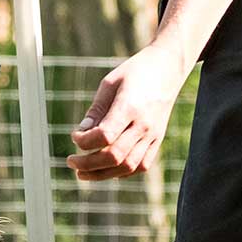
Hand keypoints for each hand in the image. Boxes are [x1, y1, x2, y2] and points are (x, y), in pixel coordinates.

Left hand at [67, 43, 186, 180]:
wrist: (169, 68)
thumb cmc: (135, 72)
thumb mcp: (110, 83)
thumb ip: (96, 110)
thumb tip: (81, 134)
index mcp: (130, 107)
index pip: (104, 136)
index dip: (84, 142)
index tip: (74, 135)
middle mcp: (144, 124)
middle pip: (114, 156)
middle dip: (87, 164)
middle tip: (71, 162)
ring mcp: (153, 135)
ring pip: (127, 166)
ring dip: (102, 174)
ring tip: (82, 173)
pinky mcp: (158, 140)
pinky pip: (141, 165)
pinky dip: (122, 172)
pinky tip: (106, 169)